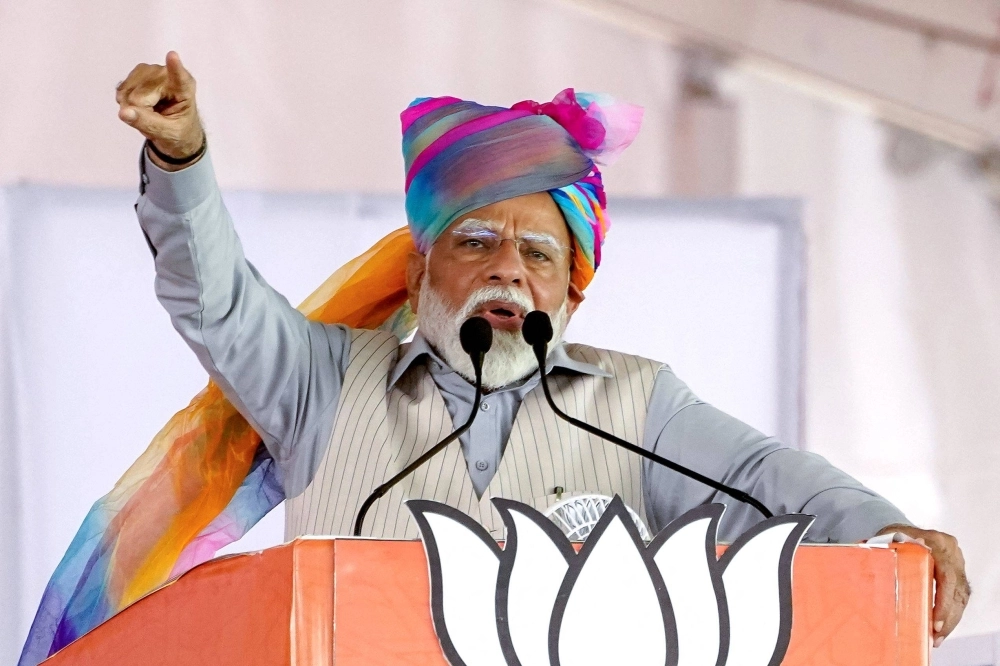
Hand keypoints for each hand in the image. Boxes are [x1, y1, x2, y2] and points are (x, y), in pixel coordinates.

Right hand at [116, 51, 203, 169]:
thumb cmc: (177, 130)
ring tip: (149, 111)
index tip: (172, 55)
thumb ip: (146, 123)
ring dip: (132, 107)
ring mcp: (151, 71)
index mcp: (184, 90)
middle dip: (139, 111)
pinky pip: (121, 90)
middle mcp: (166, 75)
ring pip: (127, 92)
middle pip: (138, 95)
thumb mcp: (167, 134)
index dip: (174, 67)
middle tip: (154, 118)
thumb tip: (124, 112)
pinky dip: (126, 101)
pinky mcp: (138, 73)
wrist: (174, 127)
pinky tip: (140, 104)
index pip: (179, 78)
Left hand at [877, 523, 969, 646]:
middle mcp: (952, 553)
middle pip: (956, 591)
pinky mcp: (958, 576)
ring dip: (949, 621)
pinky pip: (959, 599)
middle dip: (946, 618)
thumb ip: (878, 546)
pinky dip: (949, 616)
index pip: (947, 576)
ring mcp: (958, 564)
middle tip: (935, 637)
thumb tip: (861, 551)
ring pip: (960, 598)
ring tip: (937, 639)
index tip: (935, 621)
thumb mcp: (887, 538)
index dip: (943, 602)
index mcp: (938, 543)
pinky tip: (939, 630)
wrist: (906, 532)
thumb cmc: (895, 537)